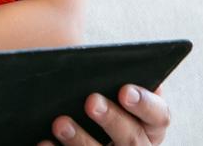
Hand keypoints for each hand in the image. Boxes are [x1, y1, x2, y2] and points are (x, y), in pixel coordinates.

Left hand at [38, 85, 170, 145]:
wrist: (76, 121)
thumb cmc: (94, 97)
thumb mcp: (108, 89)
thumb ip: (112, 79)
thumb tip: (102, 64)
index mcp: (149, 124)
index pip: (159, 116)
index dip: (144, 104)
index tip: (124, 91)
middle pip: (132, 139)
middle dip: (112, 119)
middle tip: (92, 102)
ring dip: (81, 140)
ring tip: (60, 123)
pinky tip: (44, 142)